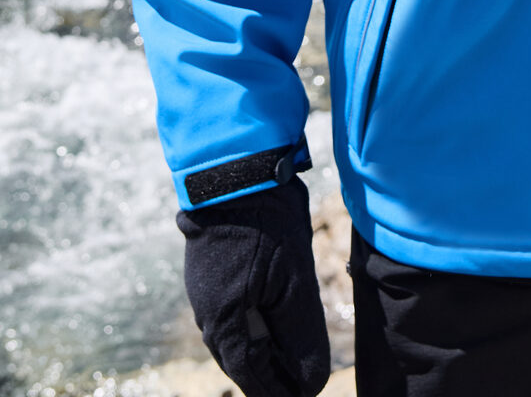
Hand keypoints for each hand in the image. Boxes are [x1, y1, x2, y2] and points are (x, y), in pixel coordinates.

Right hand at [176, 174, 330, 396]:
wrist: (238, 171)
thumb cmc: (268, 225)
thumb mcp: (293, 282)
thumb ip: (299, 334)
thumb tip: (310, 382)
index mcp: (222, 322)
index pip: (250, 374)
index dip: (277, 390)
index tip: (304, 395)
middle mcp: (206, 313)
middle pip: (239, 358)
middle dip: (270, 373)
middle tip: (301, 380)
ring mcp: (205, 290)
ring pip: (235, 334)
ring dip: (263, 347)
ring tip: (292, 355)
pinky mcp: (211, 270)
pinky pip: (232, 310)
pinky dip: (255, 322)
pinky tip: (274, 317)